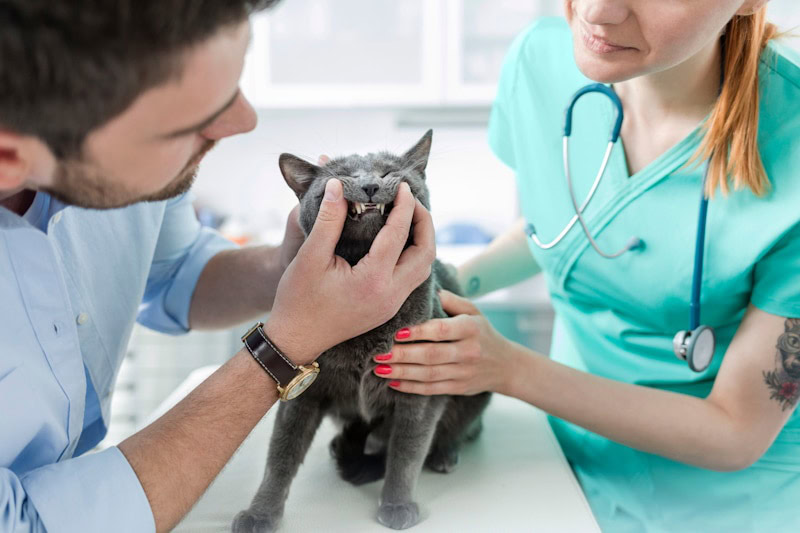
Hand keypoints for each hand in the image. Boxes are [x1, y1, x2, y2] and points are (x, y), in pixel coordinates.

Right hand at [266, 179, 435, 364]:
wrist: (295, 340)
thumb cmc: (298, 299)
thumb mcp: (310, 256)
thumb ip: (328, 219)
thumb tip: (338, 185)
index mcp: (373, 281)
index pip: (399, 234)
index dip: (404, 205)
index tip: (402, 185)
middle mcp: (390, 295)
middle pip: (425, 252)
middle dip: (423, 222)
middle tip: (410, 200)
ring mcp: (392, 305)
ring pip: (424, 268)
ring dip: (422, 240)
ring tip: (408, 216)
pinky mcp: (389, 309)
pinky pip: (413, 278)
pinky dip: (414, 255)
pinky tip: (400, 241)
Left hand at [372, 290, 513, 394]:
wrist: (506, 366)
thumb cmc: (482, 332)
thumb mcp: (474, 311)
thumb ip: (451, 300)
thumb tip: (429, 291)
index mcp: (471, 328)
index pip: (441, 330)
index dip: (418, 332)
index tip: (396, 332)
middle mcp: (468, 351)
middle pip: (431, 355)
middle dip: (402, 355)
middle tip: (378, 353)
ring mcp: (464, 372)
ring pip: (429, 375)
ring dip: (402, 372)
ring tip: (379, 368)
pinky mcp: (459, 387)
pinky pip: (432, 389)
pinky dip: (411, 387)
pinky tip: (393, 382)